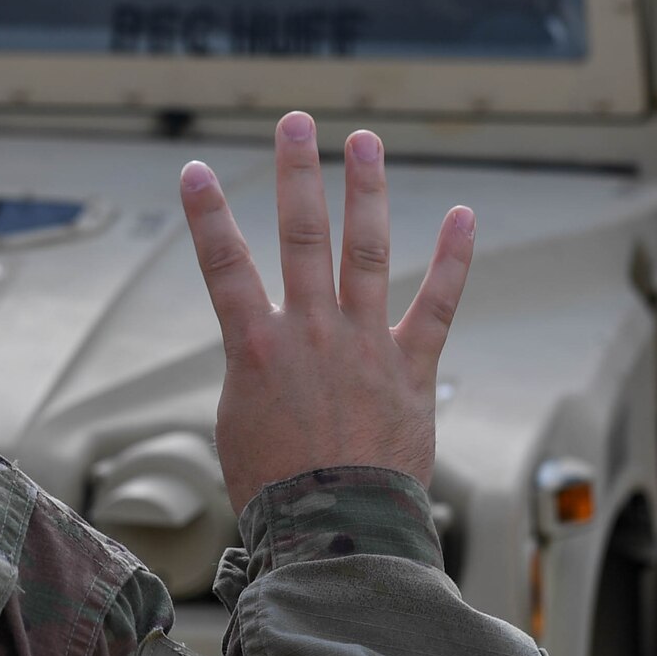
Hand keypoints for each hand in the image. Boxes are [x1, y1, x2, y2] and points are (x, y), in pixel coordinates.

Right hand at [179, 111, 475, 510]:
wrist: (335, 533)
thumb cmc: (274, 488)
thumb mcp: (238, 423)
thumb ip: (254, 372)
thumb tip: (265, 353)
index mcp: (257, 348)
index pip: (223, 266)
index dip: (206, 214)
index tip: (194, 169)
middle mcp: (312, 333)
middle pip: (301, 235)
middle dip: (297, 172)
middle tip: (296, 122)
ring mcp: (365, 345)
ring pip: (366, 251)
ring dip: (366, 191)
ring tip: (365, 140)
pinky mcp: (411, 370)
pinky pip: (436, 305)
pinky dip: (453, 260)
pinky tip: (461, 215)